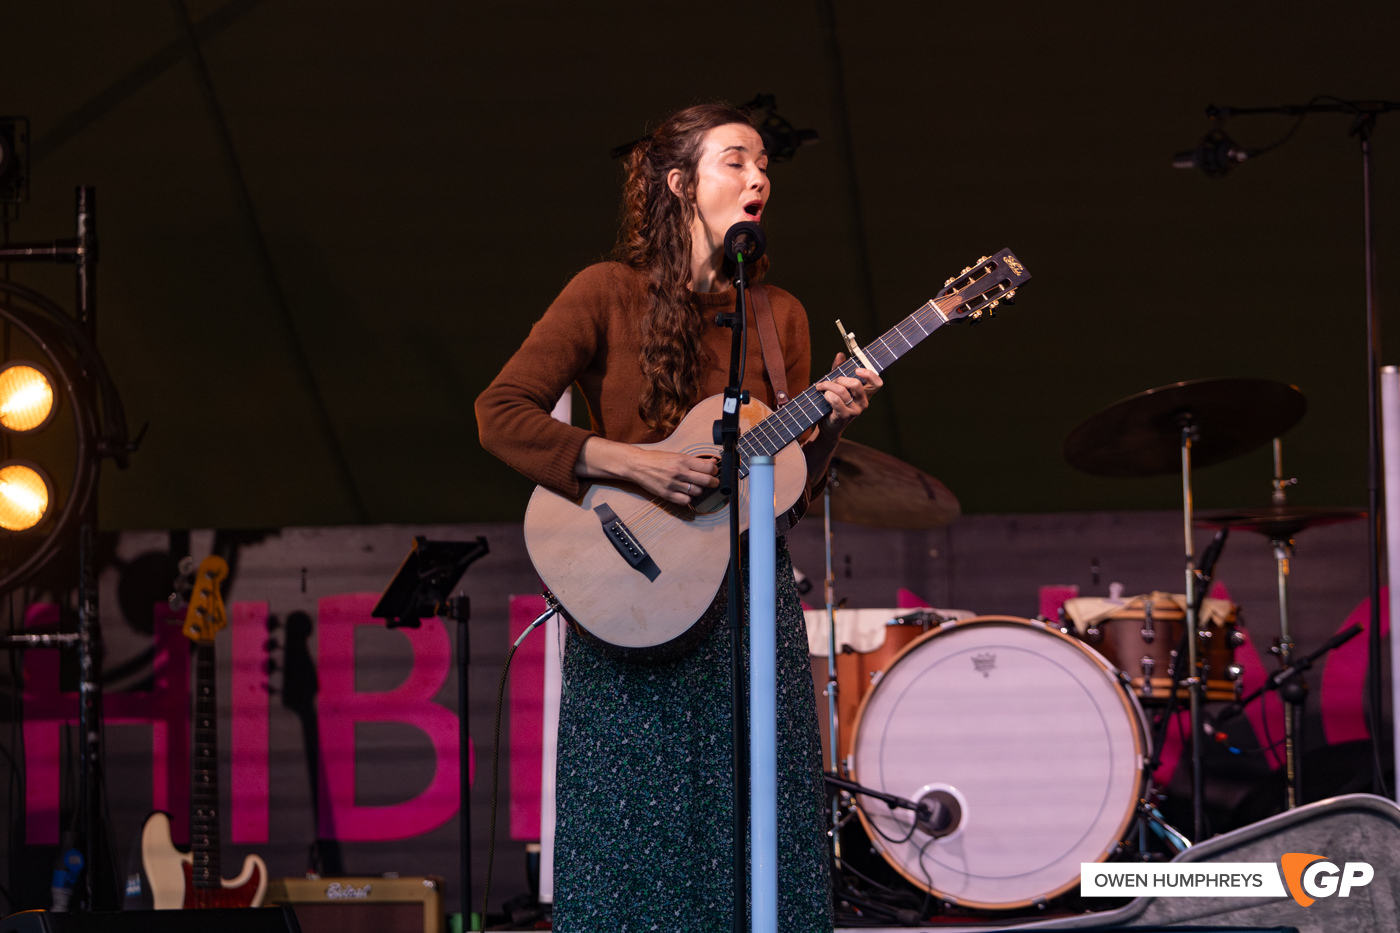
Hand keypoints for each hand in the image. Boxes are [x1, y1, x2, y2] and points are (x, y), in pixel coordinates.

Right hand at [576, 437, 720, 505]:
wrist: (637, 465)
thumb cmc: (657, 459)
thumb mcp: (677, 455)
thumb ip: (694, 461)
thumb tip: (712, 462)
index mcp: (683, 460)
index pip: (709, 467)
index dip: (714, 470)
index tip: (714, 472)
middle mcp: (679, 472)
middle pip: (706, 481)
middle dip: (713, 482)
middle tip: (713, 482)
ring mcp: (673, 484)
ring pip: (697, 492)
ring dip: (698, 490)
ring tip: (694, 486)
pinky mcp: (667, 494)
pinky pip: (685, 501)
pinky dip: (688, 499)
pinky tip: (685, 494)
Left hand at [814, 352, 881, 438]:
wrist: (828, 426)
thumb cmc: (834, 403)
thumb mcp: (838, 385)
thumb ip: (840, 370)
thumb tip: (840, 355)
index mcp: (866, 393)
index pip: (877, 383)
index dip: (870, 374)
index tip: (857, 369)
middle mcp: (863, 402)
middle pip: (856, 384)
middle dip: (839, 379)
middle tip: (831, 381)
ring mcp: (855, 410)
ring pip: (842, 391)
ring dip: (828, 386)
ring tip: (820, 386)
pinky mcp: (844, 416)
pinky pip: (835, 400)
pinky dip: (827, 395)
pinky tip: (823, 395)